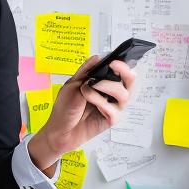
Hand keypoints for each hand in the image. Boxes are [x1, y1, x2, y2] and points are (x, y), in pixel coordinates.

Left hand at [28, 55, 135, 173]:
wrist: (58, 131)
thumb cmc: (64, 108)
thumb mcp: (71, 85)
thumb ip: (85, 71)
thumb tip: (98, 57)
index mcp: (103, 82)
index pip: (120, 71)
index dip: (122, 65)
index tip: (114, 61)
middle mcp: (111, 93)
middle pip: (130, 81)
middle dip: (125, 72)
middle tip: (113, 67)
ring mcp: (112, 106)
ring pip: (124, 94)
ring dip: (106, 87)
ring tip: (87, 89)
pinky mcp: (111, 120)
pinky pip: (114, 111)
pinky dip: (102, 104)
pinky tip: (91, 105)